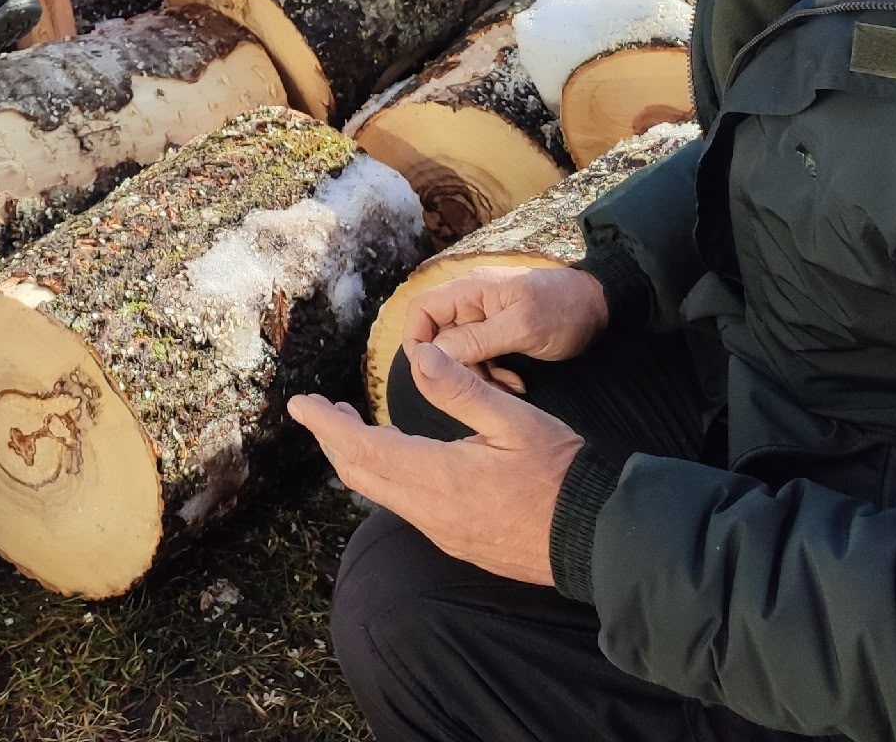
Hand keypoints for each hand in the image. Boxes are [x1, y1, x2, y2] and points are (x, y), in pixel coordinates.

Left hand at [289, 341, 583, 585]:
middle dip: (333, 440)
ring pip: (381, 494)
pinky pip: (404, 507)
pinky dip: (386, 477)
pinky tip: (398, 458)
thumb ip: (461, 388)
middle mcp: (430, 512)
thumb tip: (419, 354)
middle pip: (360, 474)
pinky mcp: (459, 542)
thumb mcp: (515, 419)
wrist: (597, 539)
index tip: (298, 403)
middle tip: (320, 409)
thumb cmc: (562, 473)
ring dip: (358, 459)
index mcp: (438, 477)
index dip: (324, 425)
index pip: (361, 449)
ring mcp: (443, 532)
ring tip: (352, 426)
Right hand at [404, 265, 607, 393]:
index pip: (421, 311)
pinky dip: (493, 375)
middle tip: (486, 387)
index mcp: (469, 291)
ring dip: (479, 376)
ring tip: (510, 387)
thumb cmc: (563, 310)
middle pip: (439, 337)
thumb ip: (476, 340)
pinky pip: (480, 359)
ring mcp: (485, 319)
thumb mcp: (521, 328)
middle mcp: (471, 303)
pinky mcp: (499, 335)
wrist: (601, 308)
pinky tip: (517, 384)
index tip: (434, 373)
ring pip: (459, 353)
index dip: (418, 341)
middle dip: (458, 367)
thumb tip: (433, 355)